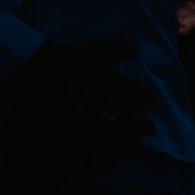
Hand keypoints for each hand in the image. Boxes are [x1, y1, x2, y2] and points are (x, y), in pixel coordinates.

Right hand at [15, 40, 156, 146]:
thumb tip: (137, 45)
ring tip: (137, 145)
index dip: (146, 98)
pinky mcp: (77, 125)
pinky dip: (106, 146)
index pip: (135, 92)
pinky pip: (96, 139)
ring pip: (116, 131)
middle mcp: (105, 100)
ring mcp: (92, 115)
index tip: (152, 103)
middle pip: (130, 115)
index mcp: (111, 81)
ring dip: (129, 139)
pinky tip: (111, 150)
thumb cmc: (69, 57)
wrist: (42, 70)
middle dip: (143, 123)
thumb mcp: (95, 49)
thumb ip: (118, 49)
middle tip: (151, 130)